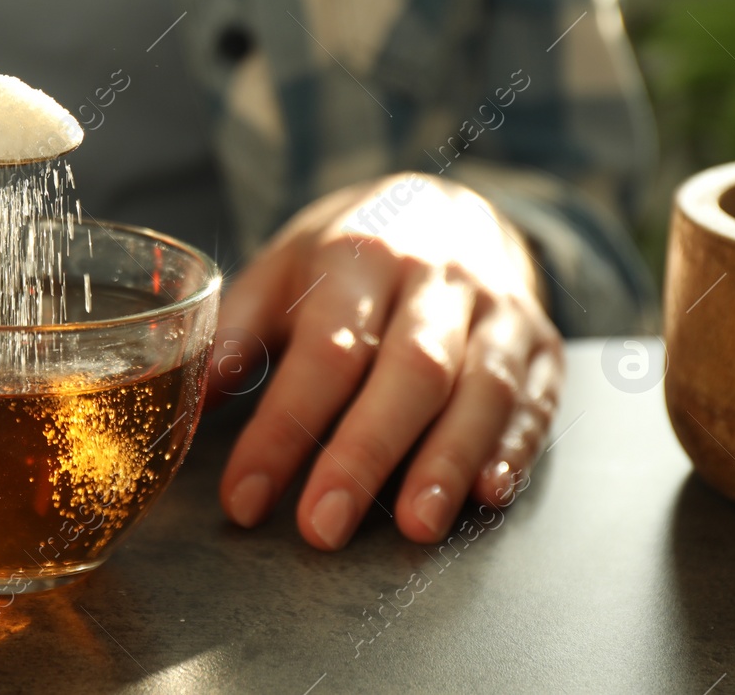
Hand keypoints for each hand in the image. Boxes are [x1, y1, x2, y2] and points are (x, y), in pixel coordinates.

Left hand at [213, 172, 562, 547]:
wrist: (451, 207)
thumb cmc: (351, 254)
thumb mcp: (283, 269)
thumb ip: (238, 330)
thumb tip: (191, 398)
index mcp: (360, 257)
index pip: (322, 351)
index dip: (282, 429)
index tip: (244, 496)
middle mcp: (437, 280)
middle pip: (409, 371)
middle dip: (365, 454)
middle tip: (323, 527)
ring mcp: (498, 311)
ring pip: (483, 387)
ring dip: (448, 461)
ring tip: (413, 526)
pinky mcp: (542, 346)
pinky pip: (536, 399)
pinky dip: (516, 448)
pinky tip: (489, 495)